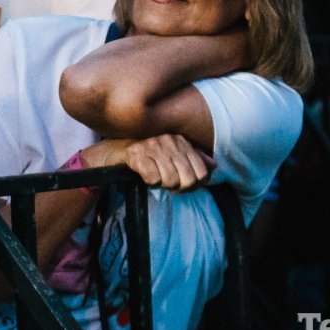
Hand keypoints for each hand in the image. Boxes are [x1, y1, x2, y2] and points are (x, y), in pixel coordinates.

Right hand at [82, 134, 215, 193]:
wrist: (115, 151)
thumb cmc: (147, 155)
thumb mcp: (172, 155)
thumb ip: (194, 158)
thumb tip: (214, 166)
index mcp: (181, 141)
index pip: (202, 173)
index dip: (194, 186)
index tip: (182, 185)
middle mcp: (169, 141)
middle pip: (188, 180)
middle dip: (179, 188)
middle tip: (167, 184)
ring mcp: (153, 146)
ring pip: (171, 181)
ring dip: (162, 184)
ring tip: (155, 177)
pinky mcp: (136, 154)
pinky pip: (153, 179)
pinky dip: (149, 181)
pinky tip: (144, 174)